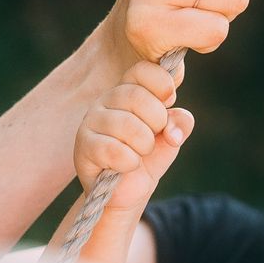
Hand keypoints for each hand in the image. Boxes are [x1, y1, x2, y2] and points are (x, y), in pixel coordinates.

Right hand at [74, 61, 193, 214]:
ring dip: (144, 146)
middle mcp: (107, 100)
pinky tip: (126, 165)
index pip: (143, 70)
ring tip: (139, 154)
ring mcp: (91, 121)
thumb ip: (180, 123)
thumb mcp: (171, 137)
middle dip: (156, 122)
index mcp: (128, 90)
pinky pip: (115, 150)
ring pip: (127, 125)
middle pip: (138, 97)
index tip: (168, 103)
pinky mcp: (84, 146)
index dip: (163, 86)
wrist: (127, 191)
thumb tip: (172, 130)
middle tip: (152, 138)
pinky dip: (129, 162)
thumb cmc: (148, 158)